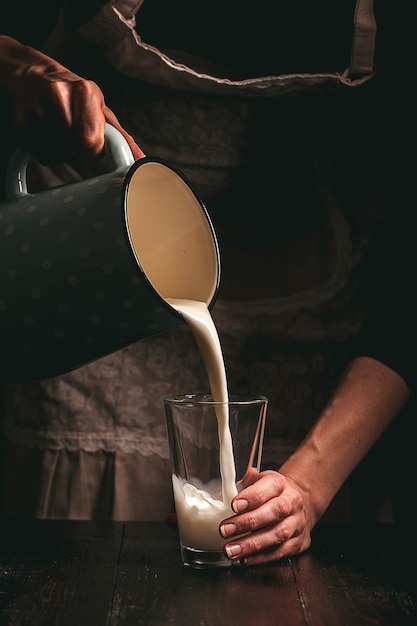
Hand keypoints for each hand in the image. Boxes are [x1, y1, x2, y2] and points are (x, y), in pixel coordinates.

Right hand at [3, 38, 144, 163]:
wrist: (33, 77)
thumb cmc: (75, 97)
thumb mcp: (100, 108)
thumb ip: (121, 136)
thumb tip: (141, 160)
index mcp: (85, 90)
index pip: (91, 141)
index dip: (94, 147)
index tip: (91, 137)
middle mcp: (58, 94)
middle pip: (74, 150)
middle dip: (78, 149)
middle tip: (74, 132)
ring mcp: (35, 108)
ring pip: (58, 155)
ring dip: (63, 151)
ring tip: (60, 131)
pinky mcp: (20, 123)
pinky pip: (43, 157)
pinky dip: (48, 152)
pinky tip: (47, 134)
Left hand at [220, 469, 314, 564]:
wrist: (300, 504)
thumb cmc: (272, 493)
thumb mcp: (258, 482)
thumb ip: (241, 486)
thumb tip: (220, 494)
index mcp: (280, 483)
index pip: (269, 487)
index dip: (251, 497)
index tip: (233, 505)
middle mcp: (292, 502)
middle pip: (275, 511)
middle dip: (248, 522)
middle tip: (225, 530)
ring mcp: (298, 523)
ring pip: (279, 534)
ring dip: (252, 544)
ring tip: (231, 550)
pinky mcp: (299, 542)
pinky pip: (281, 552)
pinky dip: (261, 557)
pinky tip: (245, 558)